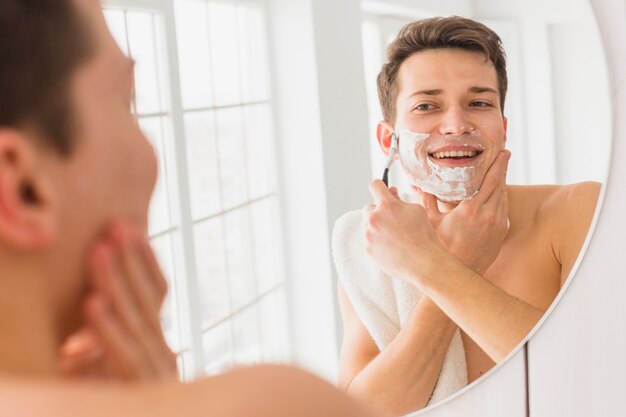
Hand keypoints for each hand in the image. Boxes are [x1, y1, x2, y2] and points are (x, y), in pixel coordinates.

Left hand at [59, 222, 177, 380]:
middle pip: (151, 301)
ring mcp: (156, 374)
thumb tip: (96, 291)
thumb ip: (104, 335)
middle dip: (132, 261)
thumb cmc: (107, 401)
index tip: (131, 226)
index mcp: (159, 344)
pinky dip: (109, 328)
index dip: (147, 259)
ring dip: (118, 283)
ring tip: (100, 250)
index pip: (160, 292)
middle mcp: (164, 356)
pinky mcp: (140, 391)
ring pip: (138, 321)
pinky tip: (93, 302)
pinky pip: (125, 355)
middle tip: (116, 226)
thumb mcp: (111, 357)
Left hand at [363, 180, 443, 284]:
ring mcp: (369, 235)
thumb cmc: (423, 235)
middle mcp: (374, 219)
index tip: (382, 190)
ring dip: (377, 226)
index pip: (375, 185)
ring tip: (395, 235)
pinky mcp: (368, 249)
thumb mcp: (416, 210)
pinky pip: (369, 239)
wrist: (424, 263)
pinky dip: (377, 240)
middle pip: (369, 207)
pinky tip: (392, 245)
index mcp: (387, 206)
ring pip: (368, 224)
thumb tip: (390, 193)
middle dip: (379, 211)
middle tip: (393, 219)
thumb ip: (400, 199)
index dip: (379, 186)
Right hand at [414, 150, 510, 274]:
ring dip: (502, 186)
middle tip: (503, 157)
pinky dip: (501, 202)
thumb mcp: (430, 222)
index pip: (491, 180)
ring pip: (504, 199)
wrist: (456, 275)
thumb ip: (426, 200)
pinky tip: (495, 199)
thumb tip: (415, 184)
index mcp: (472, 209)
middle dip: (502, 170)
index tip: (503, 152)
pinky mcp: (500, 235)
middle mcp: (490, 216)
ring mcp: (498, 226)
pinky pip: (504, 212)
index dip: (498, 165)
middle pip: (501, 186)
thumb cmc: (441, 249)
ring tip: (498, 175)